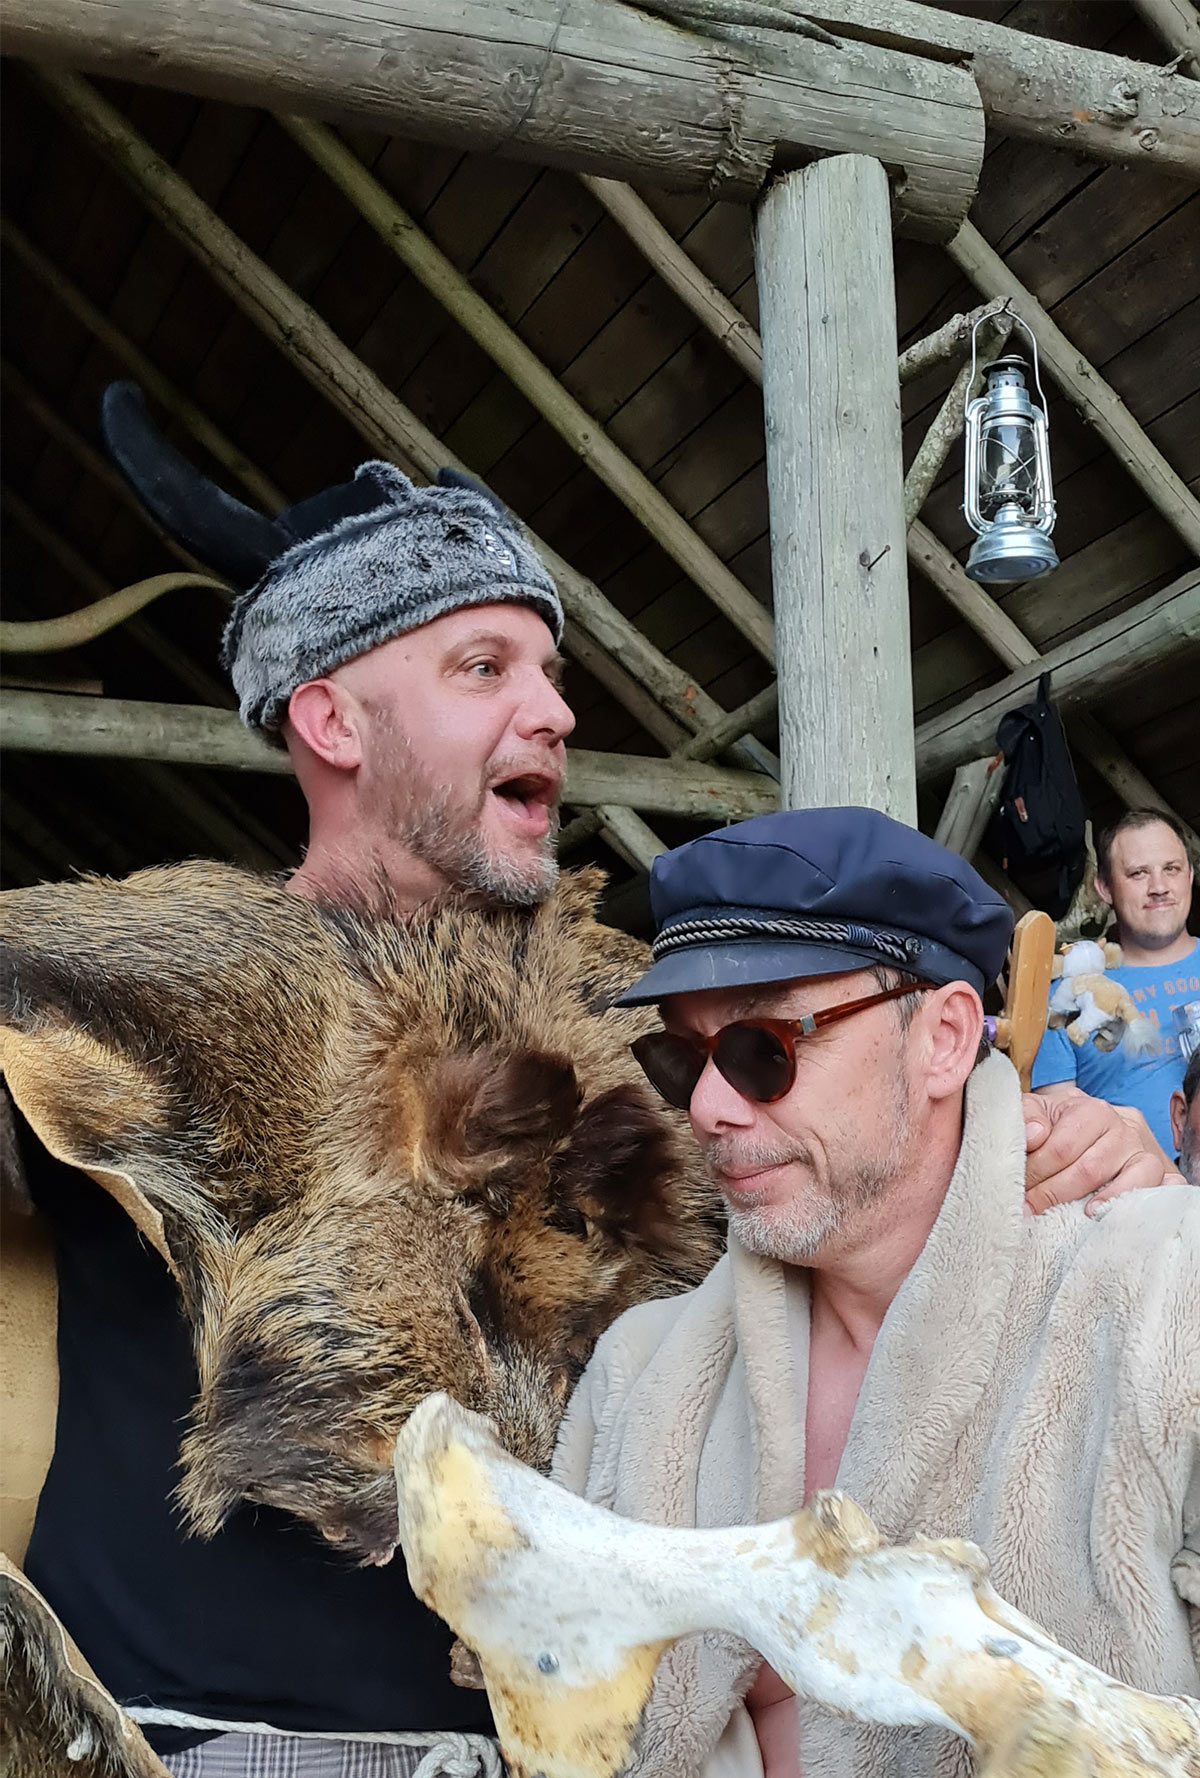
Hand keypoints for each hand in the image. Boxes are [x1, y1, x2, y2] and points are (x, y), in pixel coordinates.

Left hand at [1021, 1086, 1180, 1217]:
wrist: (1098, 1123)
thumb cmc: (1063, 1121)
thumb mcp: (1039, 1110)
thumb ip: (1027, 1115)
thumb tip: (1034, 1135)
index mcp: (1093, 1110)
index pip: (1063, 1147)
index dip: (1036, 1172)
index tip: (1018, 1192)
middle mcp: (1124, 1128)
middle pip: (1091, 1168)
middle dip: (1055, 1193)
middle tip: (1031, 1209)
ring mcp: (1146, 1151)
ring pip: (1132, 1178)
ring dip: (1104, 1201)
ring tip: (1080, 1215)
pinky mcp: (1163, 1173)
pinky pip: (1163, 1189)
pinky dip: (1141, 1201)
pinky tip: (1118, 1214)